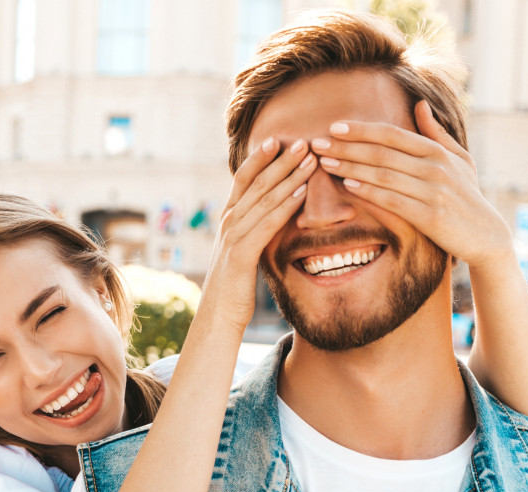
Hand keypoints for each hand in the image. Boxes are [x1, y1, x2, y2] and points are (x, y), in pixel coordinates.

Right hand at [200, 136, 315, 331]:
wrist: (218, 317)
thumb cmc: (234, 287)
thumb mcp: (244, 253)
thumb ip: (253, 232)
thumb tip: (270, 219)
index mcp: (228, 219)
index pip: (244, 180)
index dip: (261, 158)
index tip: (280, 139)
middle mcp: (228, 222)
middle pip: (256, 182)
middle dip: (281, 160)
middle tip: (304, 140)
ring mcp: (233, 236)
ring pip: (264, 198)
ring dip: (289, 176)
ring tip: (310, 158)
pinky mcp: (241, 254)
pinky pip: (266, 223)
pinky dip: (285, 205)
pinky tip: (302, 192)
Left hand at [309, 100, 514, 268]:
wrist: (486, 235)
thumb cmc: (468, 195)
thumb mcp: (459, 159)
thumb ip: (436, 133)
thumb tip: (420, 104)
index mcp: (438, 152)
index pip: (392, 135)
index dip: (362, 130)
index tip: (334, 127)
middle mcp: (435, 168)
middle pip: (382, 152)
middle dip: (346, 147)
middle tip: (318, 143)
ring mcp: (433, 191)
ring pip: (384, 174)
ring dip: (351, 167)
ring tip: (325, 161)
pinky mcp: (430, 216)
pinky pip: (392, 200)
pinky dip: (369, 191)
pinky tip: (348, 184)